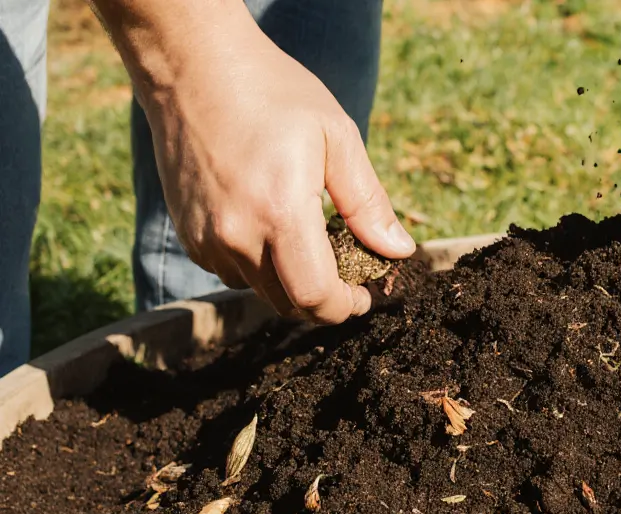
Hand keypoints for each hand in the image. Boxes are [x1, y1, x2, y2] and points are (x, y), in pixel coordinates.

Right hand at [138, 16, 413, 322]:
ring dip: (290, 281)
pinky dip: (258, 265)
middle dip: (324, 299)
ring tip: (312, 242)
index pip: (314, 296)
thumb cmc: (273, 93)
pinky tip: (272, 227)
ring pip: (259, 290)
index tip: (364, 294)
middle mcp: (236, 234)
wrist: (193, 66)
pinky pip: (231, 271)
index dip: (345, 306)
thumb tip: (399, 251)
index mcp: (279, 212)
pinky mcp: (188, 233)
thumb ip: (368, 203)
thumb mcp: (337, 136)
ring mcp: (206, 237)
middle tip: (349, 274)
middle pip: (288, 302)